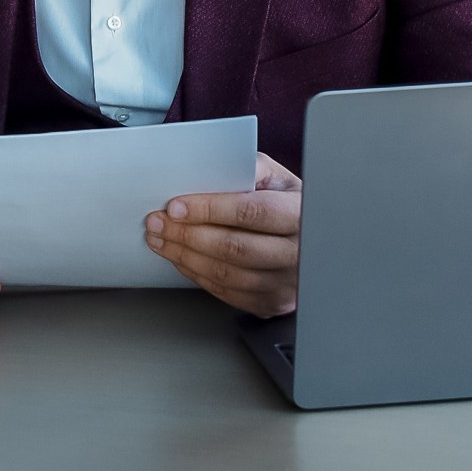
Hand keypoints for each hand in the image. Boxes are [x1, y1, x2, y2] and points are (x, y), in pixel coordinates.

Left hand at [145, 152, 301, 317]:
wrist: (313, 241)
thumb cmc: (289, 204)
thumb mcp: (278, 178)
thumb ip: (249, 168)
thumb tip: (211, 168)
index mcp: (300, 215)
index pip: (251, 212)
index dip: (209, 209)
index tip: (176, 206)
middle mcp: (297, 254)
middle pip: (234, 247)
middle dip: (187, 234)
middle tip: (158, 223)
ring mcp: (285, 283)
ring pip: (226, 273)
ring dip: (185, 256)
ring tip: (161, 239)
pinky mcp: (271, 303)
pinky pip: (226, 293)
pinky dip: (196, 275)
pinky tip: (181, 258)